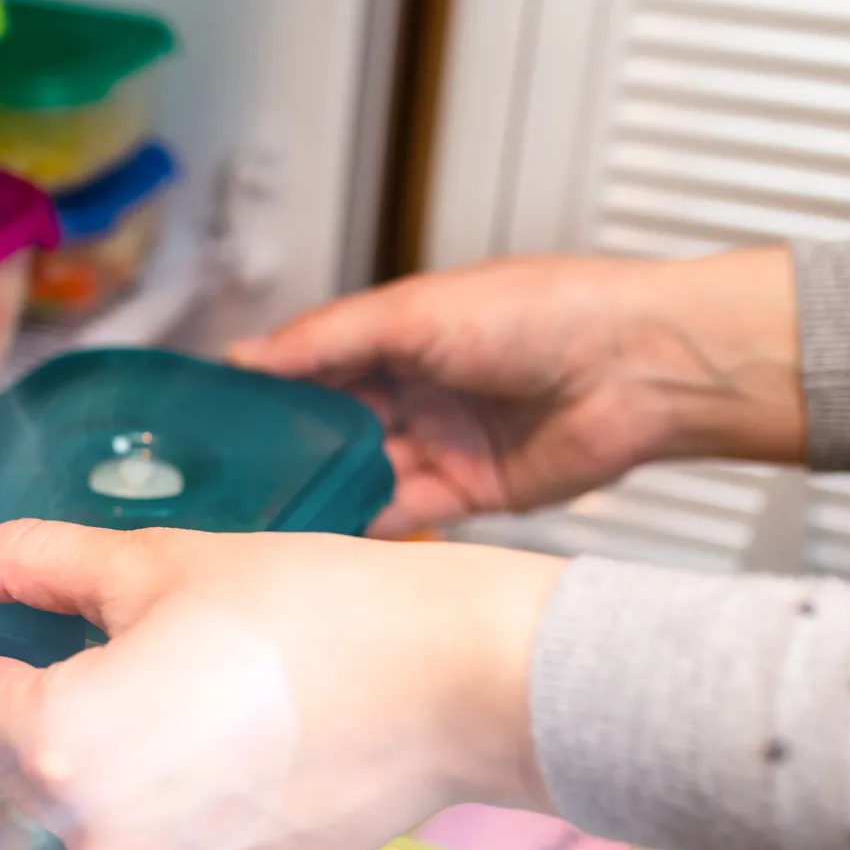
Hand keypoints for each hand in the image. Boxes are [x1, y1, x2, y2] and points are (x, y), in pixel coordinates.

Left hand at [0, 520, 566, 849]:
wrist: (449, 686)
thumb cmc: (310, 610)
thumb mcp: (155, 565)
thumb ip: (33, 563)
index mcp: (63, 743)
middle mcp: (95, 834)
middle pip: (1, 774)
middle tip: (10, 661)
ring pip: (64, 823)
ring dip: (58, 770)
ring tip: (102, 698)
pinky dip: (129, 806)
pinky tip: (171, 747)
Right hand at [228, 248, 803, 536]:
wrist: (640, 368)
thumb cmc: (544, 312)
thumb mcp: (417, 312)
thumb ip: (329, 339)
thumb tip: (247, 355)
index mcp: (402, 332)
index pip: (316, 362)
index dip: (266, 386)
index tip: (209, 414)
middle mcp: (418, 389)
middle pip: (333, 425)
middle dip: (286, 448)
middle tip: (222, 477)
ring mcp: (442, 442)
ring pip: (362, 473)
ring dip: (320, 490)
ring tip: (258, 514)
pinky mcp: (470, 493)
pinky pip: (403, 514)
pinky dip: (365, 524)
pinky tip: (320, 536)